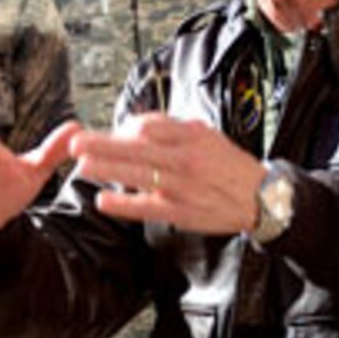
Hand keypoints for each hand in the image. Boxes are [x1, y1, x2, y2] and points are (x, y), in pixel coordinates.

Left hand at [69, 112, 266, 233]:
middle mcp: (185, 159)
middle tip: (76, 143)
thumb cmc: (230, 165)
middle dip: (103, 145)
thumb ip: (174, 129)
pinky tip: (104, 200)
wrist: (262, 197)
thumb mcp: (207, 135)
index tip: (111, 131)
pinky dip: (124, 204)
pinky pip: (146, 207)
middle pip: (137, 148)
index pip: (150, 126)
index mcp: (192, 137)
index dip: (125, 128)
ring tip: (83, 166)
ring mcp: (181, 187)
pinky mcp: (180, 212)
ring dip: (107, 170)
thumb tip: (138, 125)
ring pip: (138, 175)